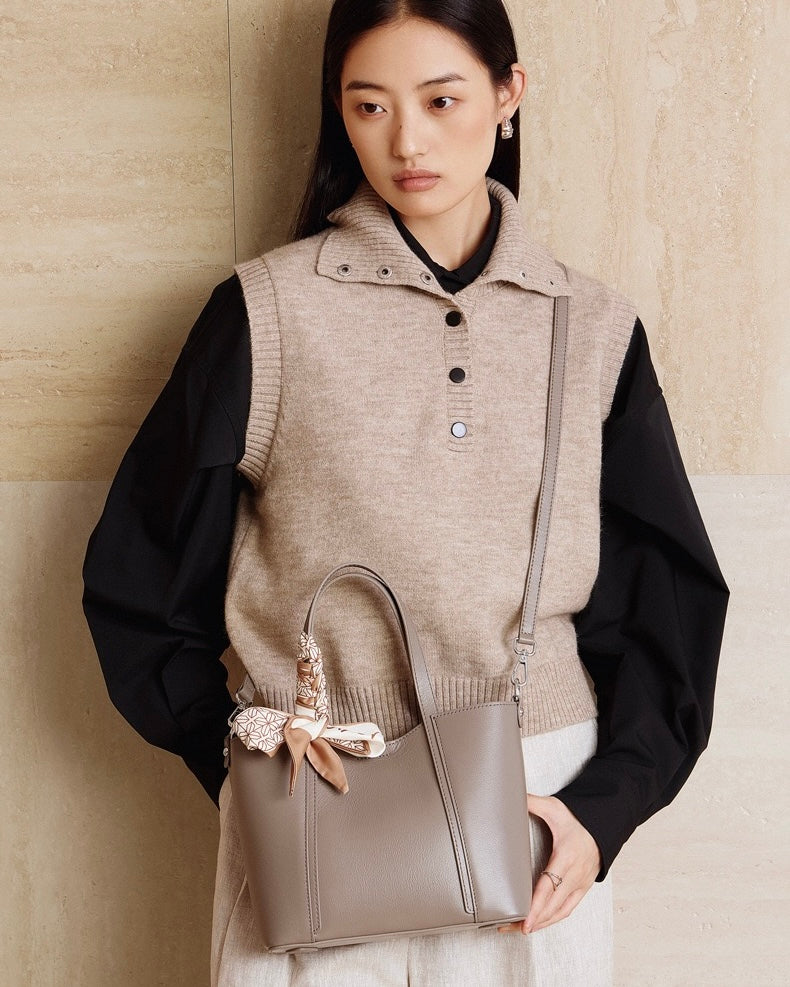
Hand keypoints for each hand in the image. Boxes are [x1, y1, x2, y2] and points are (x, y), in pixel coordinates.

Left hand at [498, 793, 600, 934]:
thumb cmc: (579, 818)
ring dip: (541, 923)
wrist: (605, 824)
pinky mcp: (583, 887)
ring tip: (520, 929)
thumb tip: (513, 796)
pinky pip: (568, 908)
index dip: (536, 907)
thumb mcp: (555, 807)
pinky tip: (540, 923)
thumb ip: (532, 803)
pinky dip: (553, 918)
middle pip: (552, 906)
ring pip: (560, 912)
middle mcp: (575, 874)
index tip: (525, 921)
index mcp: (566, 857)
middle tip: (510, 927)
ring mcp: (581, 883)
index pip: (548, 887)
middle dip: (532, 920)